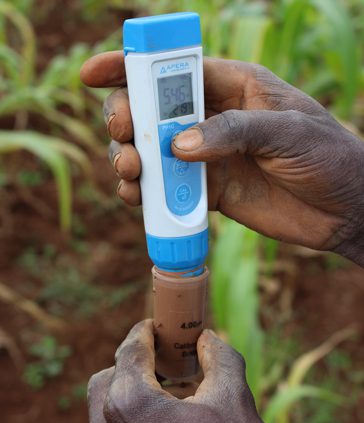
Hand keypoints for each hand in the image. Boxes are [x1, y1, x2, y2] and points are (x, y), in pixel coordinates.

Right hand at [80, 53, 363, 266]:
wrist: (343, 208)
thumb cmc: (328, 155)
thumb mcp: (288, 130)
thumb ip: (234, 132)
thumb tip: (178, 146)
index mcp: (234, 87)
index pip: (174, 70)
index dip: (130, 66)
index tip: (93, 73)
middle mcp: (213, 120)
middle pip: (151, 111)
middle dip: (125, 117)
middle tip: (123, 132)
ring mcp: (207, 157)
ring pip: (151, 152)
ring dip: (128, 158)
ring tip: (130, 170)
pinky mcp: (207, 191)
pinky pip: (166, 189)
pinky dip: (146, 193)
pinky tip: (138, 197)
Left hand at [88, 320, 266, 422]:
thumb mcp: (233, 399)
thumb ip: (220, 357)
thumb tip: (206, 338)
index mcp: (132, 404)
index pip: (130, 350)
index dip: (144, 332)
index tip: (153, 325)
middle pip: (110, 379)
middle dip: (134, 363)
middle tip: (163, 358)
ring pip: (108, 409)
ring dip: (134, 390)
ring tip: (171, 390)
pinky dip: (134, 416)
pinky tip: (167, 418)